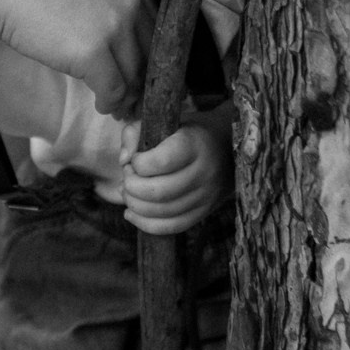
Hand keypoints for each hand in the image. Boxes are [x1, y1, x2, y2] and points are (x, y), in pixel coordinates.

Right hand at [0, 0, 150, 118]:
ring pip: (134, 78)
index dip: (151, 59)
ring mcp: (114, 28)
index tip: (143, 77)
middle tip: (133, 101)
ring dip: (126, 98)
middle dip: (142, 82)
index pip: (157, 33)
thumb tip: (123, 46)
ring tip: (116, 108)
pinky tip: (101, 106)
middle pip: (149, 57)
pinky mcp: (93, 53)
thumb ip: (111, 8)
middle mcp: (130, 5)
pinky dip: (110, 104)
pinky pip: (113, 91)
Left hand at [119, 103, 233, 235]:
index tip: (134, 159)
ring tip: (127, 193)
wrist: (226, 148)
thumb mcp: (162, 123)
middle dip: (132, 187)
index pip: (161, 161)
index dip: (138, 163)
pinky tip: (131, 213)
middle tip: (127, 178)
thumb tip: (123, 161)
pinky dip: (146, 224)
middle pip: (159, 191)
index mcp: (194, 144)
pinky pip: (172, 227)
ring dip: (135, 205)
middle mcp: (204, 172)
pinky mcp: (203, 213)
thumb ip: (135, 133)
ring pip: (163, 212)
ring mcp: (206, 196)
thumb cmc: (186, 133)